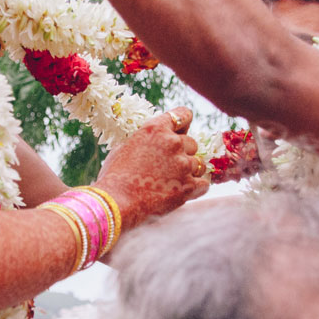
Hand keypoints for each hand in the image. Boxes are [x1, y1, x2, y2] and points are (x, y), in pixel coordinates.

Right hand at [95, 108, 208, 229]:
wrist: (116, 203)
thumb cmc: (115, 177)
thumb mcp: (125, 148)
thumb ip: (145, 140)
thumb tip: (154, 141)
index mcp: (155, 129)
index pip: (183, 115)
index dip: (184, 125)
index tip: (182, 132)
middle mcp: (172, 142)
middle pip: (192, 143)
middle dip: (183, 154)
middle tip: (168, 168)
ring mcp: (182, 164)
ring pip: (199, 164)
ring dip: (190, 172)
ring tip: (172, 182)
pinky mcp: (188, 186)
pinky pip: (204, 184)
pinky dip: (195, 189)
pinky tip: (181, 193)